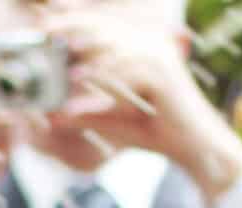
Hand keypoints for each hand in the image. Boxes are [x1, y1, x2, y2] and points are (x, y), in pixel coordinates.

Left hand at [49, 6, 241, 203]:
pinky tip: (80, 85)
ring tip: (59, 64)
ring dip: (84, 56)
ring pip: (114, 48)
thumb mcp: (113, 122)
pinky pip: (127, 73)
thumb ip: (87, 114)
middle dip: (74, 29)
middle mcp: (150, 46)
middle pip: (105, 29)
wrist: (196, 149)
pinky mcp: (163, 75)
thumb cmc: (157, 134)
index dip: (74, 24)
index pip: (103, 28)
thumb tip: (53, 115)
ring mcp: (158, 57)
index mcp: (140, 49)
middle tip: (45, 35)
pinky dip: (101, 81)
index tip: (46, 30)